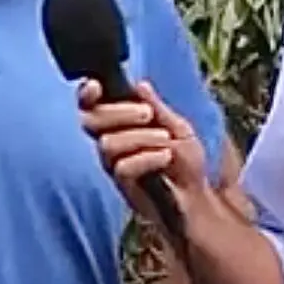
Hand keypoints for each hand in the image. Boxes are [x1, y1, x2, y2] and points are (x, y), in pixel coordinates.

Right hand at [78, 79, 209, 215]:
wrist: (197, 198)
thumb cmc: (185, 162)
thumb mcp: (178, 128)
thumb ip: (157, 108)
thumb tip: (139, 85)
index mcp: (120, 125)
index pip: (91, 106)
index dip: (86, 94)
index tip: (96, 86)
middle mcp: (110, 143)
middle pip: (91, 121)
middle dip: (119, 112)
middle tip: (147, 114)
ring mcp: (114, 165)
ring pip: (107, 144)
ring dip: (140, 137)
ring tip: (166, 141)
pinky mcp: (123, 186)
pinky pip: (122, 167)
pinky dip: (147, 158)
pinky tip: (166, 157)